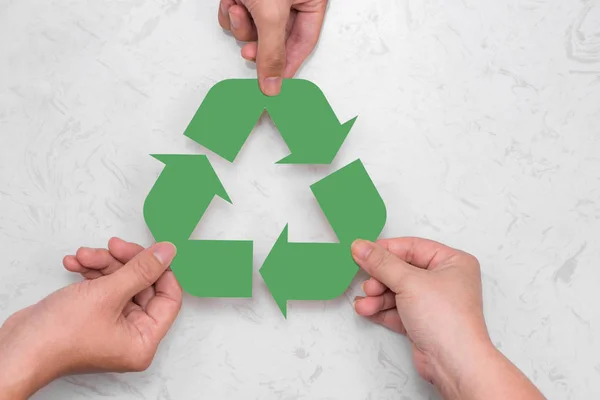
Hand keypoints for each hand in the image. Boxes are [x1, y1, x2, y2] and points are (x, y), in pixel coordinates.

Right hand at [0, 238, 181, 399]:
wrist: (16, 348)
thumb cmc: (57, 336)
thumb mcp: (107, 294)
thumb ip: (141, 270)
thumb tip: (167, 252)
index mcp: (143, 340)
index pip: (169, 298)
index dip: (161, 270)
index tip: (152, 249)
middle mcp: (130, 336)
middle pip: (142, 286)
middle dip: (124, 262)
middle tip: (112, 246)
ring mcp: (111, 326)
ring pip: (120, 283)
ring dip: (103, 264)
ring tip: (84, 256)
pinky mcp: (92, 317)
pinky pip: (102, 288)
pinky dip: (91, 273)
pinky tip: (75, 264)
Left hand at [218, 0, 327, 94]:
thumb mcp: (271, 14)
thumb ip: (272, 51)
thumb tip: (273, 84)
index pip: (303, 42)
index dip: (288, 65)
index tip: (274, 84)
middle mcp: (291, 0)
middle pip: (276, 39)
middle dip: (258, 44)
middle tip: (249, 52)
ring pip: (253, 29)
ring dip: (241, 25)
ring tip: (238, 8)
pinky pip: (238, 15)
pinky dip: (230, 12)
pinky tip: (232, 1)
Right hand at [351, 238, 544, 399]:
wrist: (454, 363)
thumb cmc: (447, 320)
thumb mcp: (409, 282)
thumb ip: (381, 263)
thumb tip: (361, 247)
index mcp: (452, 262)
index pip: (412, 247)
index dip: (386, 250)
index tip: (362, 252)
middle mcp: (445, 280)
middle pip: (402, 270)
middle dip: (380, 279)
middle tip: (366, 284)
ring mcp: (434, 302)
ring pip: (397, 291)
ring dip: (377, 297)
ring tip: (364, 303)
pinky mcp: (423, 322)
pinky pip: (397, 309)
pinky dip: (381, 309)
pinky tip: (367, 310)